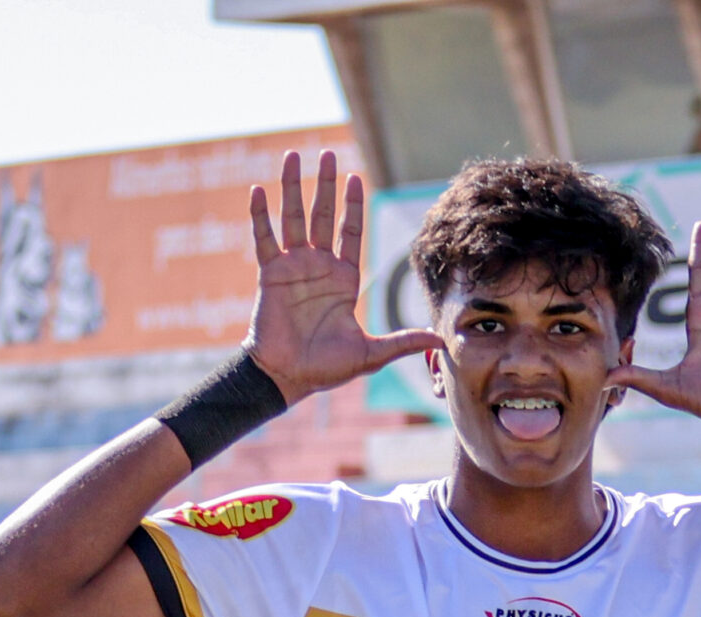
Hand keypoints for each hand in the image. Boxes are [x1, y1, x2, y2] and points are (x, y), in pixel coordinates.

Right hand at [246, 151, 440, 405]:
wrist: (288, 378)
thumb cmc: (325, 368)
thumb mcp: (370, 354)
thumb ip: (403, 342)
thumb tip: (441, 340)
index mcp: (343, 279)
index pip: (350, 232)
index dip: (352, 205)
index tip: (355, 177)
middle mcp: (318, 267)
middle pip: (322, 216)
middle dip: (325, 185)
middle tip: (326, 154)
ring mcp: (292, 268)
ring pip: (293, 218)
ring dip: (292, 187)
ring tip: (293, 156)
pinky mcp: (270, 275)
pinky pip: (264, 239)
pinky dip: (260, 215)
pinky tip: (258, 189)